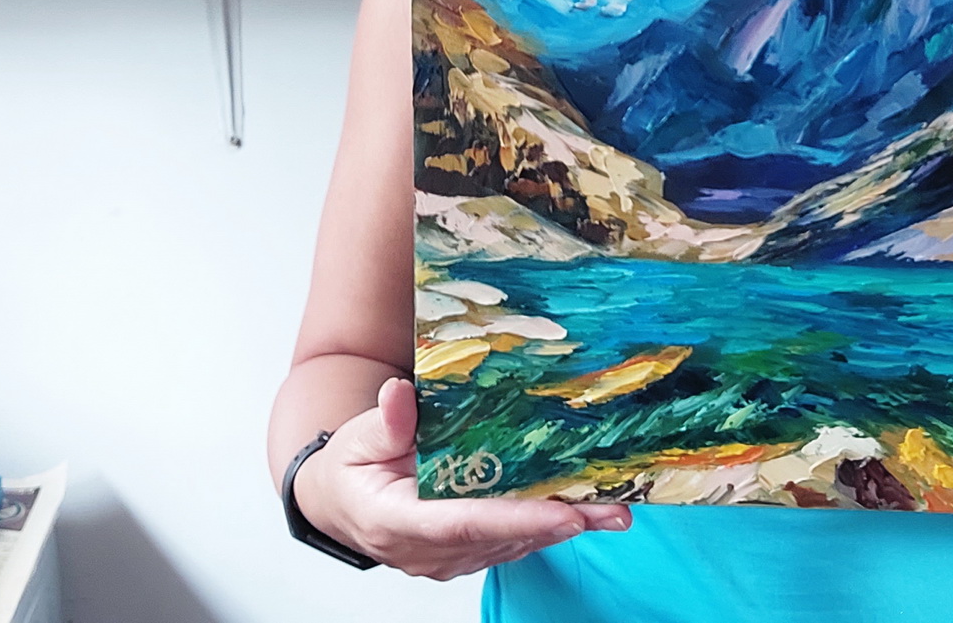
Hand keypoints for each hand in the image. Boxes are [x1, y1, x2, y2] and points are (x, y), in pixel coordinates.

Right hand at [291, 377, 630, 579]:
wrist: (339, 503)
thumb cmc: (349, 468)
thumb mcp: (357, 438)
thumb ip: (385, 422)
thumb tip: (400, 394)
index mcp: (397, 522)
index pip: (463, 523)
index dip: (515, 518)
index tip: (563, 513)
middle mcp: (428, 551)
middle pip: (502, 538)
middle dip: (559, 524)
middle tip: (611, 510)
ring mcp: (448, 559)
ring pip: (512, 544)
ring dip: (563, 527)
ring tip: (613, 509)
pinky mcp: (465, 553)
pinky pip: (510, 542)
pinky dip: (547, 526)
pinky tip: (585, 512)